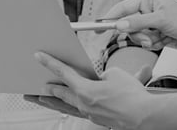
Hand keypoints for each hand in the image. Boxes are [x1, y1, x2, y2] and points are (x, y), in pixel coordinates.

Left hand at [28, 52, 154, 129]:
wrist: (145, 115)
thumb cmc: (132, 95)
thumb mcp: (115, 75)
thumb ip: (102, 75)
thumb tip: (99, 80)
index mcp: (85, 91)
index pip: (63, 73)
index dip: (49, 63)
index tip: (38, 57)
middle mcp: (83, 104)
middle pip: (59, 94)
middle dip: (44, 89)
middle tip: (32, 86)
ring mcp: (89, 114)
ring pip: (65, 106)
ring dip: (52, 101)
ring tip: (40, 98)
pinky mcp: (97, 119)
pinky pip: (77, 110)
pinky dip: (69, 105)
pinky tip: (69, 103)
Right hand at [103, 0, 176, 53]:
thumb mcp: (161, 21)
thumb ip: (138, 23)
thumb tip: (120, 25)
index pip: (122, 8)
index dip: (109, 19)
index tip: (97, 29)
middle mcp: (147, 9)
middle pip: (127, 25)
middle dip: (138, 34)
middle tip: (149, 37)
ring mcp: (151, 23)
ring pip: (136, 36)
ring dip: (148, 40)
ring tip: (161, 38)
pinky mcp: (156, 34)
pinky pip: (145, 42)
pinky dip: (154, 44)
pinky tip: (165, 40)